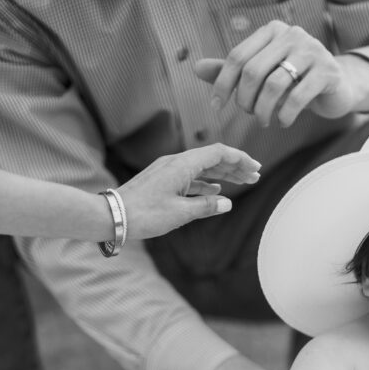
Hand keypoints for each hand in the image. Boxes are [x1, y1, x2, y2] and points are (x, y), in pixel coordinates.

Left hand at [120, 144, 259, 240]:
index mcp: (183, 165)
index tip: (255, 168)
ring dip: (223, 175)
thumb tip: (227, 203)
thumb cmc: (145, 214)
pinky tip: (215, 192)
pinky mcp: (162, 181)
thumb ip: (206, 207)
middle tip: (255, 176)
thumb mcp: (180, 213)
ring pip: (202, 168)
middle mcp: (176, 163)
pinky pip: (190, 177)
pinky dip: (206, 183)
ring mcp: (168, 171)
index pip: (218, 153)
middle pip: (212, 158)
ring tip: (241, 183)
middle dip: (235, 166)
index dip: (239, 159)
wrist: (113, 216)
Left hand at [195, 21, 368, 127]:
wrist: (337, 86)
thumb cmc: (294, 79)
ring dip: (263, 110)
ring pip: (274, 85)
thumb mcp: (263, 72)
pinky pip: (297, 98)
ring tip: (264, 121)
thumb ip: (233, 70)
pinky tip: (283, 122)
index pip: (238, 56)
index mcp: (272, 31)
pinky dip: (285, 115)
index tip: (216, 106)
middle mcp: (292, 34)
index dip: (222, 83)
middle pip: (254, 71)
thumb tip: (195, 67)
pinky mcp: (328, 72)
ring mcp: (312, 51)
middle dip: (245, 99)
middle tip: (249, 115)